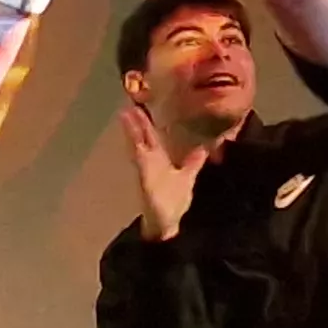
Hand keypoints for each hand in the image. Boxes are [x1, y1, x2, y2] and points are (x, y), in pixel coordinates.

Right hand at [121, 106, 212, 241]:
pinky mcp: (145, 176)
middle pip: (143, 136)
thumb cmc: (174, 202)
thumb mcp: (187, 178)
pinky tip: (131, 138)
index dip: (146, 122)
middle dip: (137, 120)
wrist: (167, 223)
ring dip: (131, 129)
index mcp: (160, 159)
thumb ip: (193, 163)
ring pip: (138, 144)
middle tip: (129, 104)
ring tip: (124, 113)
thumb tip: (202, 149)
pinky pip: (139, 159)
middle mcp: (151, 161)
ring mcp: (146, 167)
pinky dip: (135, 147)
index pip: (152, 136)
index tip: (140, 108)